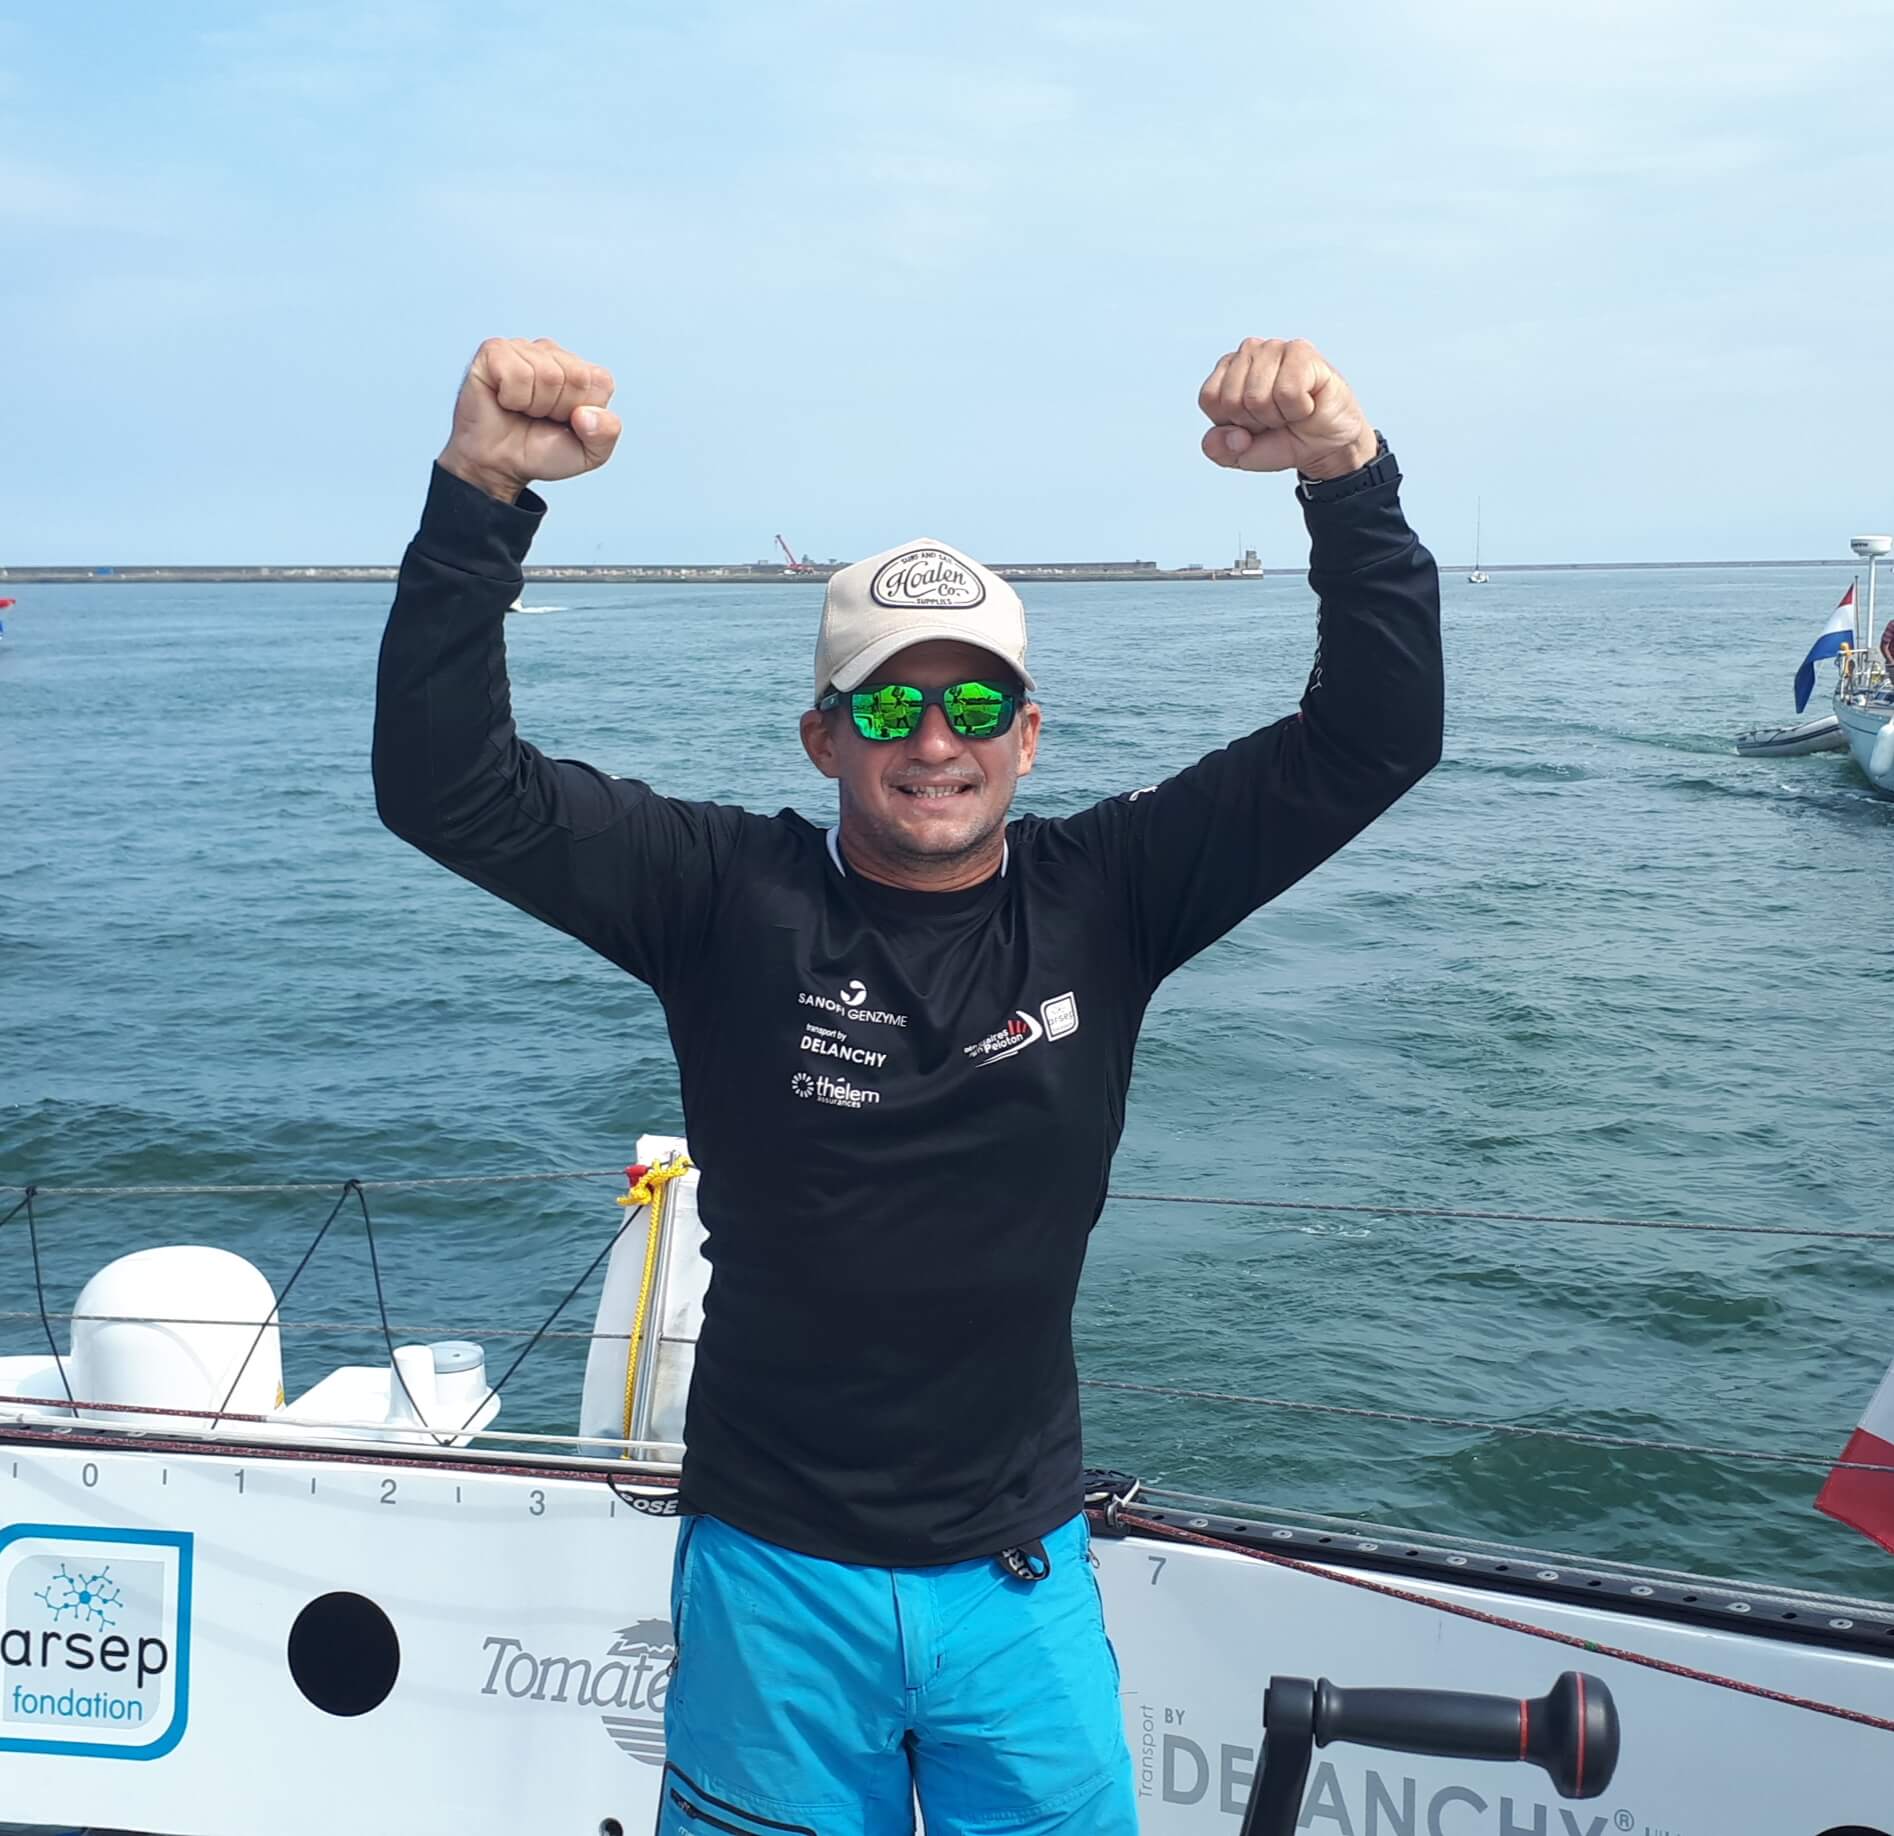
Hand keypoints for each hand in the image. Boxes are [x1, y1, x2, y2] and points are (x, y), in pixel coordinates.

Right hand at [437, 338, 620, 503]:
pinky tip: (505, 400)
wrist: (499, 465)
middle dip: (559, 408)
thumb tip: (587, 413)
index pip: (600, 381)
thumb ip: (606, 434)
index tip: (565, 422)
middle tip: (541, 417)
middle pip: (576, 377)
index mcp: (584, 372)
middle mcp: (555, 354)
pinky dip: (512, 397)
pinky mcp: (494, 351)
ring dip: (534, 405)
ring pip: (547, 375)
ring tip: (522, 410)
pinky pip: (516, 373)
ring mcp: (524, 348)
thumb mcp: (588, 454)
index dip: (583, 411)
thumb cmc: (541, 452)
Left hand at [1198, 338, 1376, 481]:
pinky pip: (1286, 392)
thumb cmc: (1284, 439)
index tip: (1252, 424)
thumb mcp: (1242, 455)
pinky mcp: (1301, 351)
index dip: (1232, 423)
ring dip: (1278, 416)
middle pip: (1232, 399)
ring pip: (1257, 397)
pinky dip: (1297, 409)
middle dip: (1255, 421)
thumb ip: (1220, 450)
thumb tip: (1226, 436)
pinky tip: (1306, 402)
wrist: (1325, 445)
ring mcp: (1274, 348)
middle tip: (1276, 418)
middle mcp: (1248, 353)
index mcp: (1226, 372)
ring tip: (1290, 410)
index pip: (1210, 398)